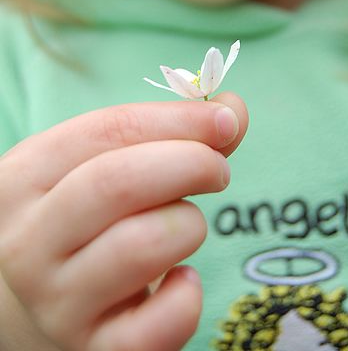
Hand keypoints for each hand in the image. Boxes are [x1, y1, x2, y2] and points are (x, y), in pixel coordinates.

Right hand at [0, 92, 247, 350]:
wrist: (44, 303)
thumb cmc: (87, 221)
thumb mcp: (106, 167)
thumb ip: (173, 135)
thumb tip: (231, 109)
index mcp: (26, 177)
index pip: (108, 130)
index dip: (178, 120)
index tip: (225, 119)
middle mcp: (28, 242)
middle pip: (118, 182)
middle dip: (190, 163)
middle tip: (218, 170)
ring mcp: (56, 303)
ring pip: (141, 246)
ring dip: (189, 225)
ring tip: (188, 225)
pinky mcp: (94, 350)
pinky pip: (160, 324)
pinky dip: (188, 296)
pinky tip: (181, 280)